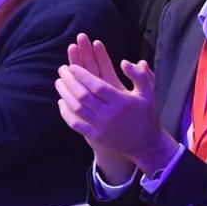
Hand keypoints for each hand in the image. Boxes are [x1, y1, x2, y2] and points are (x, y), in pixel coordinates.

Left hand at [55, 34, 179, 179]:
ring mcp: (100, 127)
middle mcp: (109, 115)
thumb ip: (139, 75)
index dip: (82, 75)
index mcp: (122, 102)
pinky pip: (75, 123)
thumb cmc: (145, 113)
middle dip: (69, 81)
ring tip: (59, 81)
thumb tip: (124, 61)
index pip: (97, 86)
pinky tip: (61, 101)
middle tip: (62, 69)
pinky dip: (65, 112)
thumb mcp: (147, 92)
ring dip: (64, 93)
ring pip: (76, 108)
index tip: (72, 66)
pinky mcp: (94, 136)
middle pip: (83, 96)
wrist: (145, 143)